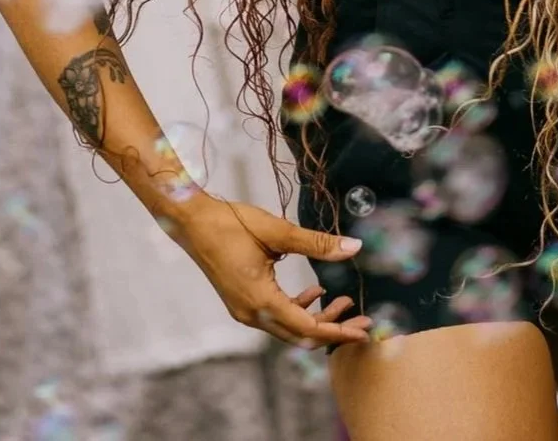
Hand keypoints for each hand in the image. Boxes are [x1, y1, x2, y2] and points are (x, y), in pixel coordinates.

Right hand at [169, 194, 370, 345]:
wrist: (192, 222)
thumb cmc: (232, 224)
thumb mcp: (278, 231)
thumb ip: (316, 243)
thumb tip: (353, 247)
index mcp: (260, 301)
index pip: (307, 328)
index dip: (338, 332)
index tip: (364, 332)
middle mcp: (252, 314)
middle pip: (299, 334)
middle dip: (334, 329)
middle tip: (363, 320)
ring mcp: (245, 310)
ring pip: (289, 327)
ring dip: (317, 318)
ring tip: (344, 301)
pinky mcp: (243, 302)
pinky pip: (276, 316)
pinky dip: (299, 309)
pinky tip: (314, 291)